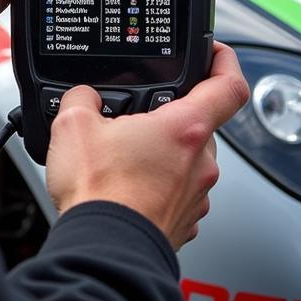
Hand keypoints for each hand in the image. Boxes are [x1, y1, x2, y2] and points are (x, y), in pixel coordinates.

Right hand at [46, 42, 249, 248]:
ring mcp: (196, 195)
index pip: (228, 86)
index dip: (225, 61)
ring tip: (117, 157)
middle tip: (130, 118)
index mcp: (183, 129)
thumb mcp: (72, 123)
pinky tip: (122, 185)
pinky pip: (175, 190)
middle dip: (165, 117)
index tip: (215, 52)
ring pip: (185, 159)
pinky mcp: (184, 220)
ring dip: (158, 152)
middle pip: (197, 123)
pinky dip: (154, 183)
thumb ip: (81, 96)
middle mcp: (200, 162)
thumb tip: (83, 96)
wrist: (103, 249)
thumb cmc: (98, 191)